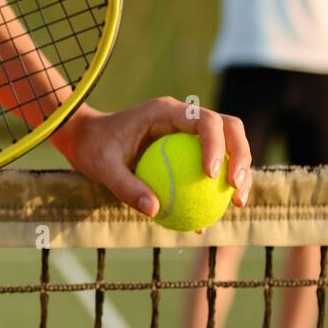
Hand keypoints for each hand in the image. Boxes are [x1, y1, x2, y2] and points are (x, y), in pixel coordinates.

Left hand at [49, 96, 252, 220]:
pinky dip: (217, 186)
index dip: (217, 144)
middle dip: (241, 156)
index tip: (212, 175)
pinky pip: (210, 164)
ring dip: (239, 171)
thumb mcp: (102, 168)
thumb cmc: (93, 148)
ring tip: (238, 203)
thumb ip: (126, 187)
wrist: (87, 140)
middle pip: (229, 128)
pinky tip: (215, 216)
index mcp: (166, 111)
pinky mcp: (188, 148)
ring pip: (228, 145)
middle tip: (236, 189)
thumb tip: (156, 211)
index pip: (205, 120)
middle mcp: (183, 117)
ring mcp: (188, 131)